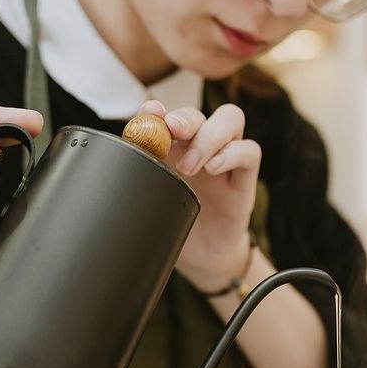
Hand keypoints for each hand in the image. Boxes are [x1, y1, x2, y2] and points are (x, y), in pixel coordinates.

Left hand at [137, 100, 260, 291]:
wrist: (203, 257)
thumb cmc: (177, 223)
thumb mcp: (153, 200)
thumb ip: (141, 175)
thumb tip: (116, 160)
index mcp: (174, 148)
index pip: (168, 116)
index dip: (158, 110)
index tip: (148, 113)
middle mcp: (200, 146)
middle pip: (199, 113)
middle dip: (184, 119)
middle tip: (171, 131)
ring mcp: (225, 158)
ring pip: (230, 119)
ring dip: (208, 136)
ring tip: (190, 164)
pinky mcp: (244, 177)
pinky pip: (250, 151)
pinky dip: (232, 153)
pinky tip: (214, 167)